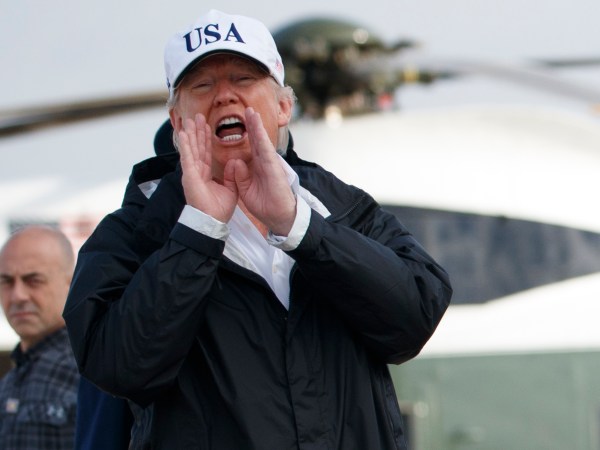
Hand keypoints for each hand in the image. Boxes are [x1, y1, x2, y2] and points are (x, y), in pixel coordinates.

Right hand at [178, 114, 237, 222]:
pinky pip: (187, 158)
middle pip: (196, 147)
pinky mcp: (190, 176)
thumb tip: (234, 162)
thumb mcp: (230, 189)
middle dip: (197, 132)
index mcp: (205, 174)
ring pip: (190, 149)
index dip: (206, 139)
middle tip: (196, 116)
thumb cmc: (219, 209)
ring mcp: (192, 173)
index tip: (206, 126)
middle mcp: (196, 172)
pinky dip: (185, 145)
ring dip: (190, 134)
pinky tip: (183, 133)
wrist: (213, 221)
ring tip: (188, 119)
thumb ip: (232, 175)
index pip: (205, 152)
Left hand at [223, 107, 295, 235]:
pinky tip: (258, 127)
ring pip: (262, 141)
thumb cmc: (264, 204)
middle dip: (252, 124)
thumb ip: (239, 176)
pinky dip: (261, 138)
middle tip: (247, 109)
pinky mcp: (274, 167)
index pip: (251, 147)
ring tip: (252, 111)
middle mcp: (264, 162)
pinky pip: (266, 150)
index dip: (247, 134)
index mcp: (257, 166)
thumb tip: (235, 161)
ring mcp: (270, 163)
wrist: (278, 217)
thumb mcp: (245, 190)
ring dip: (257, 126)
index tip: (240, 122)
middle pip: (257, 140)